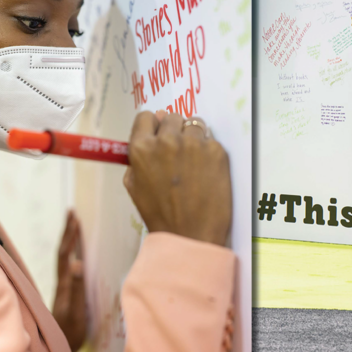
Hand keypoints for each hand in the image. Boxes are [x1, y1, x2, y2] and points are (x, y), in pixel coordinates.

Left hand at [52, 210, 86, 351]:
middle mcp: (61, 283)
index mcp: (64, 285)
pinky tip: (76, 253)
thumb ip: (76, 288)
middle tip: (72, 212)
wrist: (59, 348)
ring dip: (68, 240)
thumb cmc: (70, 332)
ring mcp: (63, 288)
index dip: (69, 235)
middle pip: (62, 252)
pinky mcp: (66, 293)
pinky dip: (72, 253)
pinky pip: (67, 266)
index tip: (75, 217)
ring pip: (63, 258)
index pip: (65, 254)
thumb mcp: (76, 311)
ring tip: (74, 227)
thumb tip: (77, 262)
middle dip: (67, 231)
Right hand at [123, 111, 232, 245]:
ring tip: (194, 161)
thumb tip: (148, 134)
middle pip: (172, 117)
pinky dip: (210, 151)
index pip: (146, 116)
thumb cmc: (161, 214)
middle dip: (174, 130)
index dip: (153, 125)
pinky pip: (212, 140)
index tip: (159, 133)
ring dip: (194, 137)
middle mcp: (167, 140)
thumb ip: (136, 158)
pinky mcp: (217, 150)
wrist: (191, 234)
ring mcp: (194, 144)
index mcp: (142, 148)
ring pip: (194, 124)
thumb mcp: (135, 186)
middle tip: (179, 152)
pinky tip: (207, 171)